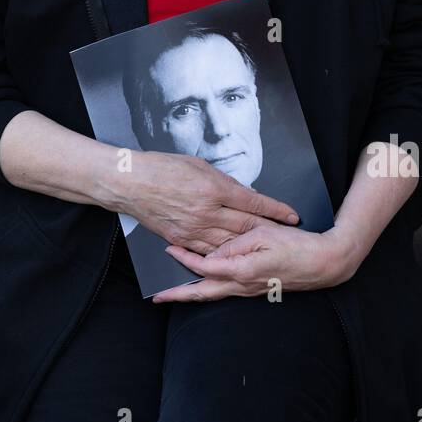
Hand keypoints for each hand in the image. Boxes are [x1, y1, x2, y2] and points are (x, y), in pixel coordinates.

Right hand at [122, 150, 300, 252]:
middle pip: (247, 226)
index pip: (254, 202)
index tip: (291, 215)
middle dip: (270, 231)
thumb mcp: (199, 166)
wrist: (130, 183)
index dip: (276, 210)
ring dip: (251, 246)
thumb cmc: (162, 168)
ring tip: (267, 247)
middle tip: (286, 235)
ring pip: (231, 244)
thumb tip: (244, 194)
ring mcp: (194, 229)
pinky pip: (209, 252)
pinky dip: (225, 254)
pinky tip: (236, 255)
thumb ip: (224, 182)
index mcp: (213, 188)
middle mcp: (207, 212)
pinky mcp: (181, 240)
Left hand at [151, 219, 356, 302]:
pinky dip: (209, 289)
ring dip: (191, 294)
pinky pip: (225, 292)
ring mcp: (248, 290)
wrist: (322, 264)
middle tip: (158, 297)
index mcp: (242, 270)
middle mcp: (242, 285)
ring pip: (213, 295)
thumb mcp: (264, 234)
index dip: (185, 258)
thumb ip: (236, 243)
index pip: (205, 267)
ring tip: (172, 294)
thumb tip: (215, 251)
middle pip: (203, 293)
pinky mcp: (255, 290)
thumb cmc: (296, 246)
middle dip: (178, 295)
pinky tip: (202, 284)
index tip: (170, 249)